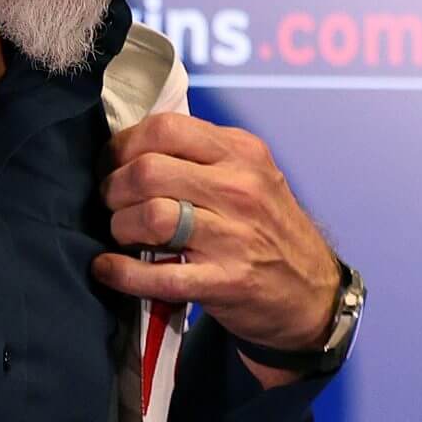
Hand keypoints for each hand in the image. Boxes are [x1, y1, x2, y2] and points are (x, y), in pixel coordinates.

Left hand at [90, 112, 336, 381]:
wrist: (314, 293)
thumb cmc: (266, 227)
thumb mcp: (248, 174)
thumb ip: (198, 155)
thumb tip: (128, 149)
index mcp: (241, 153)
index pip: (165, 128)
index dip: (123, 145)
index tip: (111, 163)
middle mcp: (240, 189)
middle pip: (147, 171)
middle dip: (113, 188)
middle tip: (112, 203)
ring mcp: (235, 237)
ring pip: (151, 217)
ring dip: (119, 226)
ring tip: (121, 233)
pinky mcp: (226, 282)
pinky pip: (159, 276)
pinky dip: (122, 272)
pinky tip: (107, 268)